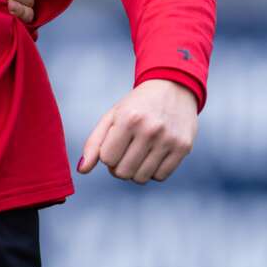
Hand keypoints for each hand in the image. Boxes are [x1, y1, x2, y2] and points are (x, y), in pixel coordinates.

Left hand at [77, 79, 197, 184]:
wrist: (173, 88)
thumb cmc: (137, 105)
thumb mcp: (112, 116)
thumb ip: (94, 143)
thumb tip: (82, 170)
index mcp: (128, 119)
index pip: (107, 159)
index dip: (107, 155)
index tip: (114, 145)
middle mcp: (150, 129)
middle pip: (123, 172)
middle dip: (119, 167)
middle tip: (125, 153)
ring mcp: (169, 140)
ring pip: (141, 178)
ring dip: (135, 171)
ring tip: (138, 154)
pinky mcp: (184, 148)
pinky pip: (160, 177)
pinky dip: (153, 172)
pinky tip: (154, 155)